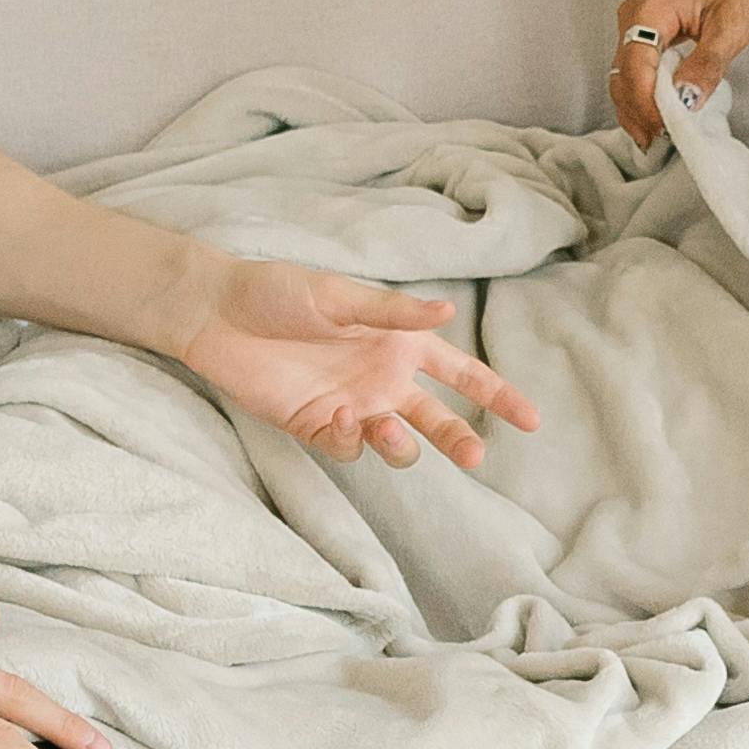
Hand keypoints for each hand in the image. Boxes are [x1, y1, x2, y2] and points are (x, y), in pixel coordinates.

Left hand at [180, 260, 542, 469]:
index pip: (462, 373)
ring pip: (397, 442)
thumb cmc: (278, 291)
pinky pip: (347, 447)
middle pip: (438, 419)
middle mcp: (383, 378)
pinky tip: (334, 419)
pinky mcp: (316, 426)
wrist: (216, 314)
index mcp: (400, 342)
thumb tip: (448, 313)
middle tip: (474, 456)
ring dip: (401, 445)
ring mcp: (352, 405)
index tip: (532, 420)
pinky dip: (348, 441)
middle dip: (460, 439)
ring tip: (388, 431)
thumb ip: (392, 312)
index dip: (497, 395)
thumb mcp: (338, 295)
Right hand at [608, 0, 748, 145]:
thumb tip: (686, 102)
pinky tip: (656, 113)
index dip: (646, 105)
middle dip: (637, 112)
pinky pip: (634, 66)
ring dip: (636, 107)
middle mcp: (632, 16)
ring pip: (623, 74)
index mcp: (650, 11)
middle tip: (660, 143)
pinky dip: (641, 92)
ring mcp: (634, 22)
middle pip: (621, 75)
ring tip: (657, 137)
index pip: (636, 68)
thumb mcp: (732, 23)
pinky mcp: (644, 29)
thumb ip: (707, 63)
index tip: (665, 131)